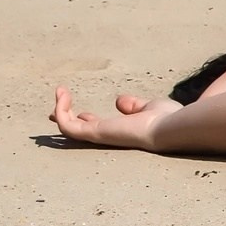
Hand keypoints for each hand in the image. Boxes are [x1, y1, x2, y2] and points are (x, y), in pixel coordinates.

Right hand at [51, 85, 172, 150]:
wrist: (170, 128)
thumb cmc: (166, 120)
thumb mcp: (148, 108)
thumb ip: (134, 106)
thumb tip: (119, 101)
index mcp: (119, 130)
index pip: (95, 127)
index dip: (82, 118)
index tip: (77, 109)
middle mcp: (107, 135)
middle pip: (77, 132)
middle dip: (63, 118)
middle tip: (55, 105)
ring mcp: (99, 136)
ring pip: (68, 128)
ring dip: (60, 109)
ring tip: (61, 90)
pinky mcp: (94, 134)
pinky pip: (67, 125)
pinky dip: (61, 110)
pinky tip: (63, 94)